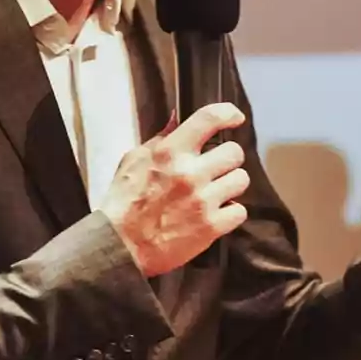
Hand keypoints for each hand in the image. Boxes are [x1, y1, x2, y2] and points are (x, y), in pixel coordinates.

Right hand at [100, 102, 250, 277]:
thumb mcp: (133, 160)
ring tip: (215, 192)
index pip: (208, 119)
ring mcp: (203, 201)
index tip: (235, 117)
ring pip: (241, 180)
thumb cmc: (124, 202)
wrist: (119, 245)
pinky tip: (215, 214)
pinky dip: (230, 213)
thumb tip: (177, 119)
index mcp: (170, 152)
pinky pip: (239, 211)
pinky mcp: (211, 227)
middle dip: (227, 159)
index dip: (228, 113)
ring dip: (230, 185)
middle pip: (234, 152)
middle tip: (216, 168)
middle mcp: (190, 173)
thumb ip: (160, 139)